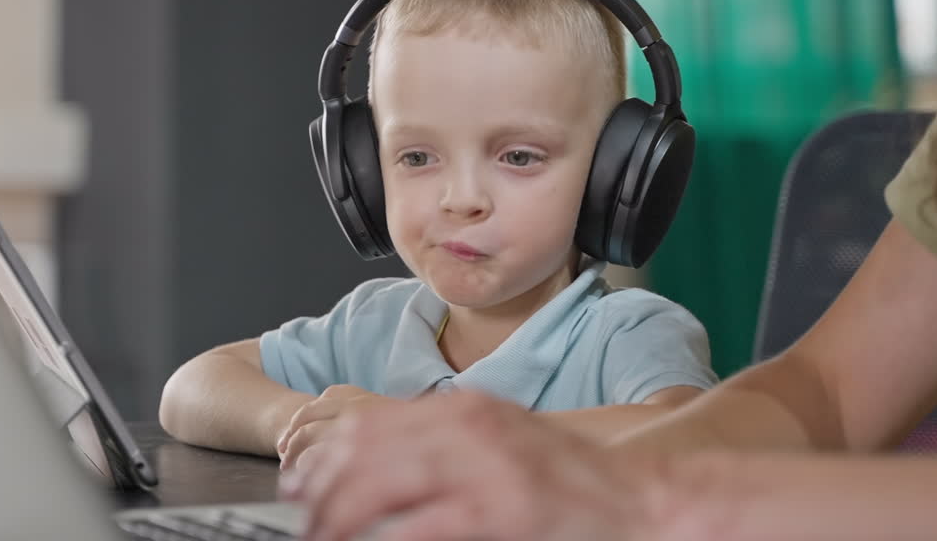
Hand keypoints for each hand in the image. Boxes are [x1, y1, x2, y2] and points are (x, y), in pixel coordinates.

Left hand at [280, 391, 683, 540]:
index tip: (300, 486)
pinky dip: (391, 539)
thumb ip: (444, 448)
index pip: (371, 422)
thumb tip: (378, 472)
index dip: (325, 456)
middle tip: (304, 525)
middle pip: (366, 450)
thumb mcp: (499, 443)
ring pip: (383, 484)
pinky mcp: (504, 506)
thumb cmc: (567, 478)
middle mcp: (468, 425)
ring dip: (342, 518)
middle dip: (322, 492)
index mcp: (463, 408)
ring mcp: (486, 464)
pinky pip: (426, 525)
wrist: (636, 494)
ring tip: (325, 540)